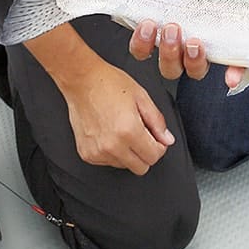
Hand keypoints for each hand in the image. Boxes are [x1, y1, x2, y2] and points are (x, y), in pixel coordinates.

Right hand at [62, 56, 174, 174]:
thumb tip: (167, 139)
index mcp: (129, 131)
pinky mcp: (87, 154)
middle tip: (141, 134)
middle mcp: (112, 146)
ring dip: (128, 153)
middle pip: (141, 168)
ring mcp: (98, 152)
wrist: (82, 80)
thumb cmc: (108, 83)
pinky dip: (113, 152)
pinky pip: (108, 162)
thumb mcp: (141, 96)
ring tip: (122, 129)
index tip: (156, 138)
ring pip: (124, 166)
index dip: (159, 146)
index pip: (154, 156)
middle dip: (145, 153)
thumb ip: (157, 121)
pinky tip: (110, 133)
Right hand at [127, 0, 248, 80]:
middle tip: (172, 28)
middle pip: (168, 65)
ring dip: (193, 63)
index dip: (142, 45)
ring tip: (195, 41)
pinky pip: (235, 64)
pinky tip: (231, 74)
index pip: (144, 48)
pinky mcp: (231, 34)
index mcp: (161, 20)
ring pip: (195, 69)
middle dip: (167, 53)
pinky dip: (234, 73)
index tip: (146, 26)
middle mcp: (182, 33)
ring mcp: (207, 36)